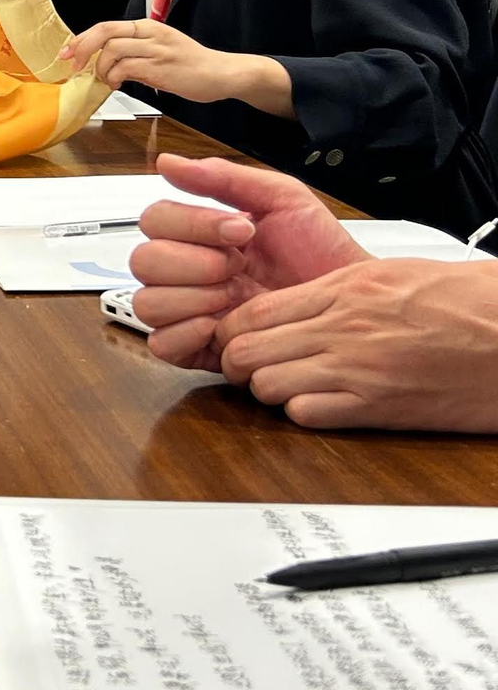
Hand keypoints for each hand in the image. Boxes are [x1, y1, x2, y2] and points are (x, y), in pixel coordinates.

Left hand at [58, 16, 260, 102]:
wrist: (223, 73)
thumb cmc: (190, 65)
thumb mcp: (159, 51)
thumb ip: (133, 53)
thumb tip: (103, 63)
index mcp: (148, 27)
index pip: (106, 26)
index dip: (82, 38)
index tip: (67, 52)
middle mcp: (151, 34)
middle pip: (105, 32)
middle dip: (82, 48)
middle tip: (74, 65)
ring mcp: (157, 50)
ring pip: (113, 50)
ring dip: (101, 68)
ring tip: (106, 80)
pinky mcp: (162, 68)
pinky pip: (127, 68)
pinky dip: (114, 78)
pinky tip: (118, 85)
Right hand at [128, 153, 367, 370]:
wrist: (351, 305)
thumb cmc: (321, 253)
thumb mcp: (282, 200)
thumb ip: (226, 177)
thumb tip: (168, 162)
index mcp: (197, 235)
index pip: (155, 219)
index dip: (192, 223)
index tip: (242, 230)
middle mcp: (184, 272)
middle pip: (143, 262)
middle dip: (194, 263)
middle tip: (238, 266)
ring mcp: (188, 311)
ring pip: (146, 303)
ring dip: (190, 298)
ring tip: (233, 297)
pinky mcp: (197, 349)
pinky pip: (161, 344)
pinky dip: (184, 333)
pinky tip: (219, 325)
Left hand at [212, 258, 497, 430]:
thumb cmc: (461, 302)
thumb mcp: (387, 276)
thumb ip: (333, 288)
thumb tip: (292, 302)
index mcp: (342, 290)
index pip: (253, 312)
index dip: (228, 329)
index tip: (229, 337)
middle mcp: (341, 328)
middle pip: (247, 350)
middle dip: (235, 362)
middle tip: (244, 367)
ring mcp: (355, 369)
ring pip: (267, 385)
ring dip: (266, 390)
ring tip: (281, 386)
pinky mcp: (375, 407)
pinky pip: (307, 414)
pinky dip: (301, 412)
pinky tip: (315, 404)